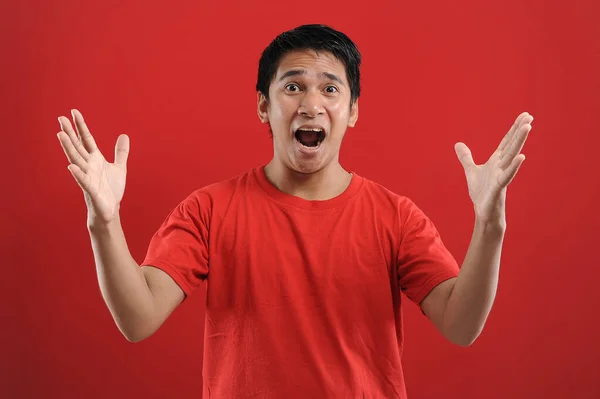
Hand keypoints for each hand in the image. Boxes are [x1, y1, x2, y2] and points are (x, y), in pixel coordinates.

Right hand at [57, 109, 129, 225]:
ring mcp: (88, 177)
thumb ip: (121, 152)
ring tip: (60, 135)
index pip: (86, 139)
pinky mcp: (91, 190)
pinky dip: (78, 174)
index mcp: (95, 159)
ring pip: (76, 160)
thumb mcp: (119, 168)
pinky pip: (83, 181)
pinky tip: (72, 166)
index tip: (73, 112)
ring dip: (69, 148)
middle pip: (77, 146)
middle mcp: (89, 166)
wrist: (110, 210)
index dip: (81, 126)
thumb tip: (124, 135)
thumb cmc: (111, 190)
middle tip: (60, 118)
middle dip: (69, 133)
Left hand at [454, 112, 533, 222]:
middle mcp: (501, 165)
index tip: (525, 115)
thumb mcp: (471, 171)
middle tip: (530, 116)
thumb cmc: (481, 193)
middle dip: (520, 131)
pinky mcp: (499, 187)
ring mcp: (502, 175)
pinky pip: (507, 175)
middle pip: (511, 145)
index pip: (506, 141)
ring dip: (519, 141)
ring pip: (512, 156)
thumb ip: (466, 157)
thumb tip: (457, 143)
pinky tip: (521, 157)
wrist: (483, 212)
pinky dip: (514, 166)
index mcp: (496, 161)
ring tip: (528, 127)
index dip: (514, 128)